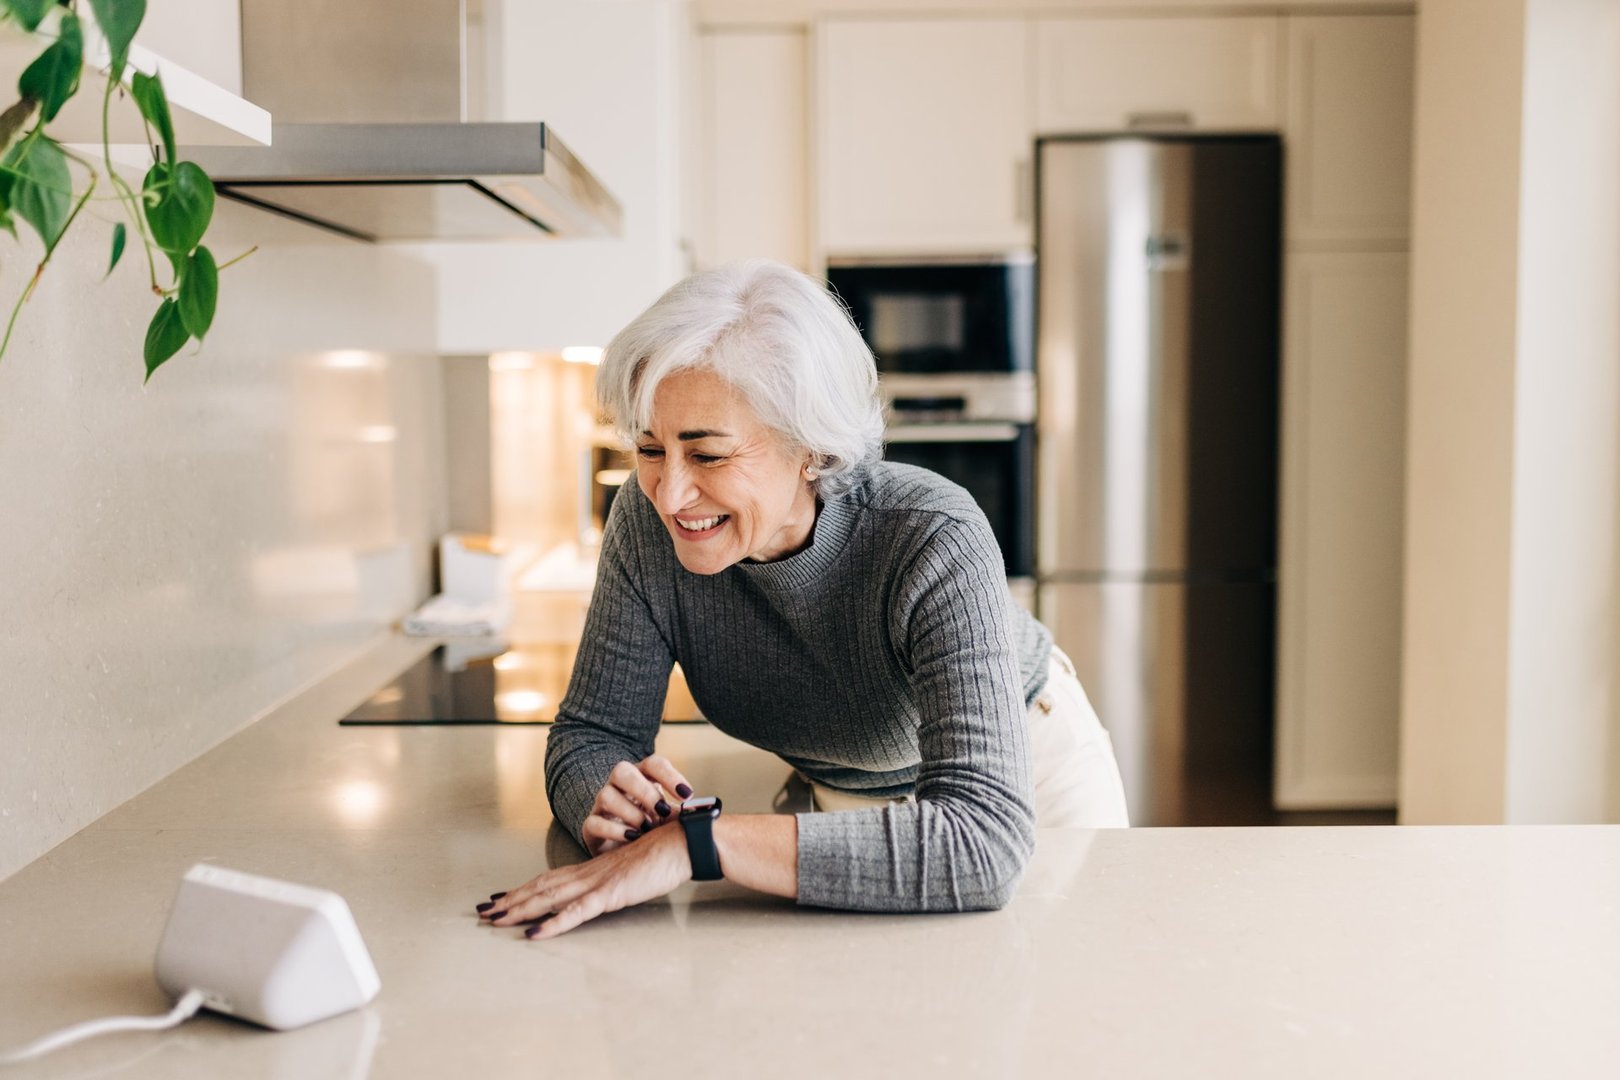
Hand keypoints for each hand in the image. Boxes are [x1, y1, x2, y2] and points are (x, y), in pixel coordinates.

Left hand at [479, 825, 691, 938]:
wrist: (681, 842)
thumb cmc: (662, 855)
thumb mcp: (631, 872)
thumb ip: (614, 882)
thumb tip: (606, 891)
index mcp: (592, 869)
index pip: (549, 879)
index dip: (523, 889)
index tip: (501, 898)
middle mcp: (588, 874)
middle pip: (540, 887)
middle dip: (511, 901)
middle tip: (484, 912)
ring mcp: (596, 883)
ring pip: (549, 898)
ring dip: (519, 909)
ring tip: (495, 920)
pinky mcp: (610, 894)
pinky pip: (576, 912)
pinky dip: (553, 924)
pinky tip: (534, 934)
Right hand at [583, 755, 693, 855]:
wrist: (623, 852)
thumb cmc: (651, 829)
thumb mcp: (667, 819)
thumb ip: (680, 815)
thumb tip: (701, 817)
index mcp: (642, 777)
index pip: (653, 764)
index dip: (670, 776)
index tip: (687, 795)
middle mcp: (619, 786)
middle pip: (622, 771)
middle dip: (644, 790)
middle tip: (662, 810)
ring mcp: (602, 805)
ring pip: (606, 795)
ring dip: (630, 813)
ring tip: (646, 829)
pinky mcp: (591, 827)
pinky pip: (594, 822)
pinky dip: (615, 830)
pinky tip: (632, 838)